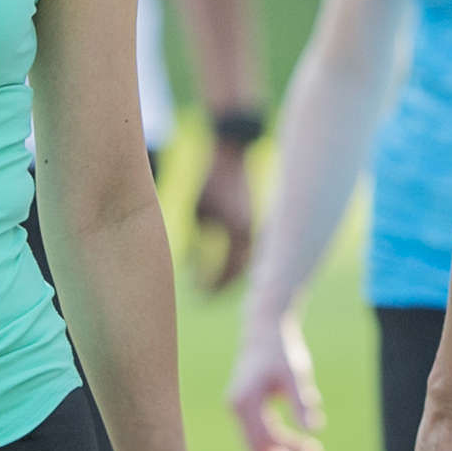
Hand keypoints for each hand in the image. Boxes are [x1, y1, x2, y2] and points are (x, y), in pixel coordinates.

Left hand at [190, 135, 255, 292]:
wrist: (235, 154)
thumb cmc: (212, 181)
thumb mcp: (199, 212)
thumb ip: (198, 242)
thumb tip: (193, 270)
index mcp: (238, 232)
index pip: (225, 273)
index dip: (209, 286)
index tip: (195, 293)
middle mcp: (252, 235)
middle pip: (237, 274)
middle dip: (219, 287)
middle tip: (201, 296)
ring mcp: (258, 230)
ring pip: (245, 266)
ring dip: (230, 277)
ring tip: (210, 285)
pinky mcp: (258, 225)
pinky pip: (248, 252)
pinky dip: (237, 263)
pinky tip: (223, 267)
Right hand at [226, 306, 321, 450]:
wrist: (265, 330)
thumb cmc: (280, 350)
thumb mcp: (294, 373)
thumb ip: (301, 400)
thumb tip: (313, 428)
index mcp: (245, 402)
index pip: (262, 442)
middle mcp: (238, 409)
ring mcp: (241, 411)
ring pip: (260, 446)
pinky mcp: (250, 410)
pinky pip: (264, 436)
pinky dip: (283, 446)